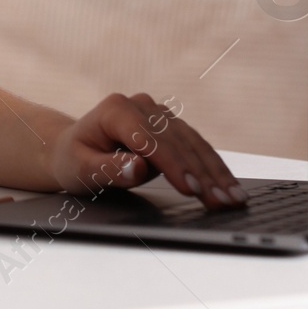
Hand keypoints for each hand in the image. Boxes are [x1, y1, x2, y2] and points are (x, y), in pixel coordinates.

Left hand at [46, 92, 246, 208]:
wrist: (72, 147)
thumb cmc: (74, 159)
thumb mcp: (82, 169)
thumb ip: (109, 168)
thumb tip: (138, 167)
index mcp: (116, 110)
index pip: (151, 141)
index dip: (173, 166)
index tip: (192, 190)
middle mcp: (140, 105)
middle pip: (177, 143)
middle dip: (202, 175)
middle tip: (223, 202)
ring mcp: (158, 113)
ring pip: (193, 144)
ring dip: (216, 172)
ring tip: (234, 199)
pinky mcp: (171, 125)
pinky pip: (196, 146)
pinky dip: (213, 167)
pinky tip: (230, 186)